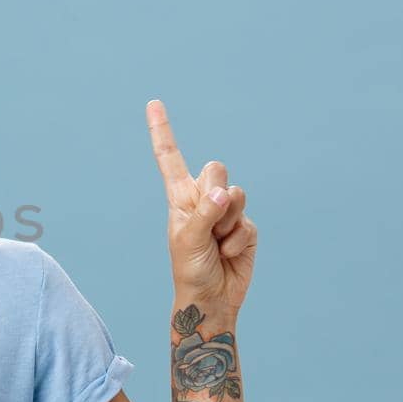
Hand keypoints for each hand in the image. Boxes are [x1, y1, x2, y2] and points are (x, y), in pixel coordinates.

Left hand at [146, 98, 256, 312]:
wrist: (211, 299)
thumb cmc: (190, 270)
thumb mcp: (188, 241)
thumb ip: (204, 213)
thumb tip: (224, 192)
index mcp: (180, 198)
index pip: (170, 159)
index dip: (162, 131)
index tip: (153, 102)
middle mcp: (203, 199)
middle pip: (216, 169)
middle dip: (214, 193)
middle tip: (208, 222)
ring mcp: (227, 212)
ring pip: (238, 194)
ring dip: (227, 222)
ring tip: (216, 243)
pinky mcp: (246, 228)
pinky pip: (249, 222)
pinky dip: (239, 240)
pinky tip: (228, 254)